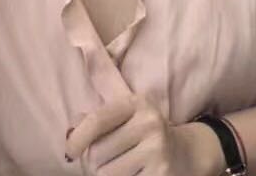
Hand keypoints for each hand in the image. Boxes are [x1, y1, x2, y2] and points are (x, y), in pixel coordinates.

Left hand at [65, 95, 222, 175]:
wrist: (185, 153)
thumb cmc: (143, 131)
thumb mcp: (126, 107)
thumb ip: (102, 93)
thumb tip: (79, 88)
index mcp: (136, 103)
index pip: (97, 121)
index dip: (76, 139)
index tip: (70, 152)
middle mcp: (150, 123)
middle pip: (96, 154)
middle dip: (94, 163)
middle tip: (108, 160)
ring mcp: (157, 150)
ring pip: (106, 175)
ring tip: (121, 169)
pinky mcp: (161, 175)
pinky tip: (134, 175)